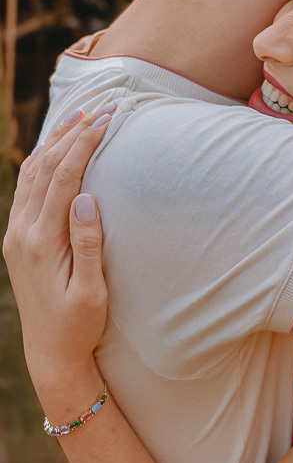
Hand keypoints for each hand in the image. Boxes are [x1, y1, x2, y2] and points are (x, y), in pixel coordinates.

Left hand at [3, 108, 112, 393]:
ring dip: (53, 143)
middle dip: (72, 134)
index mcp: (42, 241)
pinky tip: (54, 150)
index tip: (106, 120)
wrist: (50, 353)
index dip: (84, 145)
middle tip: (100, 109)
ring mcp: (16, 234)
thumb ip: (88, 243)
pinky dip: (41, 162)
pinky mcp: (17, 239)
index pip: (63, 178)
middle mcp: (22, 232)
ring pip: (30, 174)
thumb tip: (86, 198)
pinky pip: (25, 189)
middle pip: (44, 168)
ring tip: (78, 118)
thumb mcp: (91, 290)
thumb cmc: (79, 324)